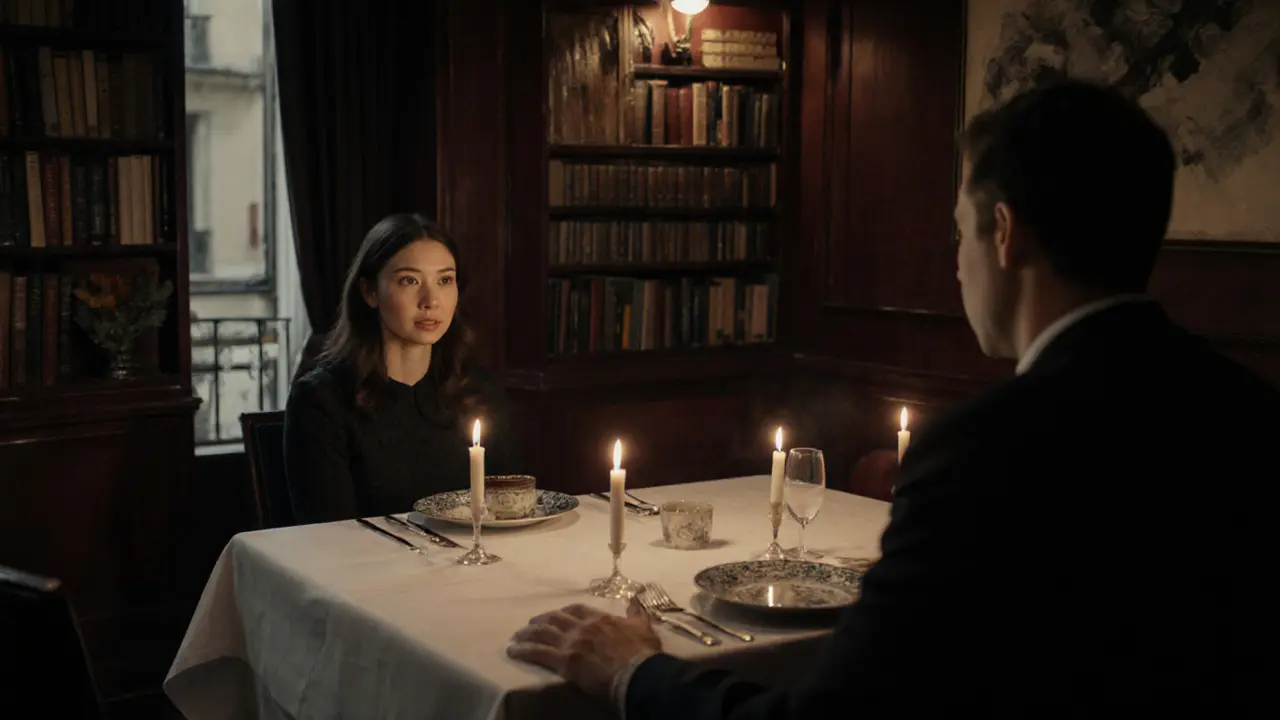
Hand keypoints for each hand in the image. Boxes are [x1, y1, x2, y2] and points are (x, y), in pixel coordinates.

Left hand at [507, 596, 662, 697]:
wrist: (637, 672)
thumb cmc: (642, 653)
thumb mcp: (643, 628)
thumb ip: (637, 613)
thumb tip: (636, 597)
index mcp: (599, 619)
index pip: (576, 609)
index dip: (564, 611)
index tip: (556, 614)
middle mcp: (582, 627)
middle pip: (555, 618)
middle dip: (540, 620)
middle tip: (530, 624)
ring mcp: (572, 642)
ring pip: (542, 633)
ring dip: (527, 634)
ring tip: (516, 637)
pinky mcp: (564, 661)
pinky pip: (538, 653)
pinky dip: (523, 651)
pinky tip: (513, 652)